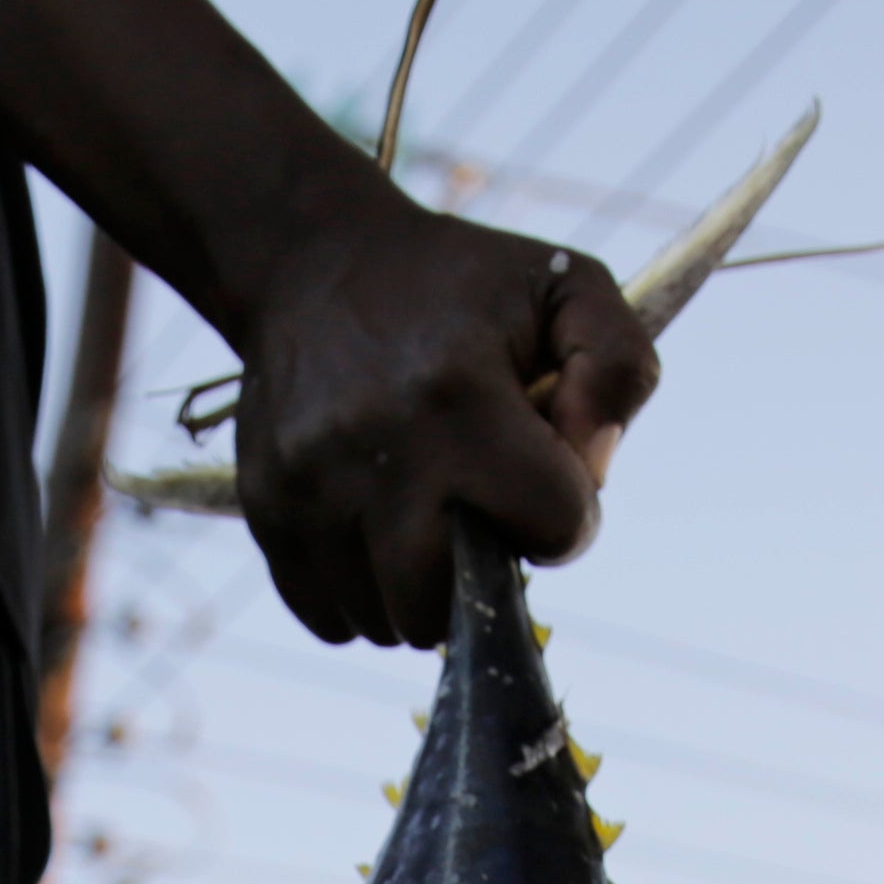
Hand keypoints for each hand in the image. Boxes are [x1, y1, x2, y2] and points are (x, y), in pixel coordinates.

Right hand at [230, 203, 658, 649]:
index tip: (541, 472)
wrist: (313, 259)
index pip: (553, 527)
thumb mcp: (565, 287)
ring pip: (386, 624)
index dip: (566, 514)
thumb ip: (618, 372)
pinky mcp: (266, 509)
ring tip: (427, 521)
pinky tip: (378, 538)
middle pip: (445, 604)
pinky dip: (363, 599)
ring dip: (421, 593)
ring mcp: (309, 488)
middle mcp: (375, 451)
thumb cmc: (458, 286)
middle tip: (480, 517)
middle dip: (483, 578)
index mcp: (460, 398)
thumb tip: (590, 475)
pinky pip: (329, 619)